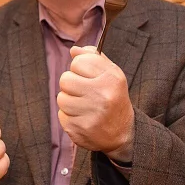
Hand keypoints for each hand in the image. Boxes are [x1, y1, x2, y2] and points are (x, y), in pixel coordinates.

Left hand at [57, 46, 134, 161]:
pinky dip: (69, 116)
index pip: (79, 61)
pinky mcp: (79, 129)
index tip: (88, 76)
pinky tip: (83, 118)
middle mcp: (102, 96)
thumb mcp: (111, 75)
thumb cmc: (113, 98)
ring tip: (84, 106)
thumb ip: (94, 58)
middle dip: (71, 85)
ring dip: (69, 101)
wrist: (123, 133)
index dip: (80, 68)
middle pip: (65, 79)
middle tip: (84, 93)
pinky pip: (61, 115)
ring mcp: (91, 114)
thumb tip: (74, 50)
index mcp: (111, 79)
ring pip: (61, 98)